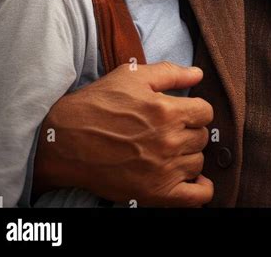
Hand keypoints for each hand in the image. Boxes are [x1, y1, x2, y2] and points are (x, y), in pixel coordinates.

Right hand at [32, 62, 213, 206]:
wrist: (65, 140)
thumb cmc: (98, 104)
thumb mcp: (132, 77)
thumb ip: (170, 73)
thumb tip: (199, 73)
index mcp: (166, 110)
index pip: (205, 112)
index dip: (194, 109)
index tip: (182, 112)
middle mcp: (168, 141)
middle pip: (202, 137)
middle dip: (189, 131)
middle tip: (170, 130)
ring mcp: (162, 170)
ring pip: (198, 163)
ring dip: (188, 156)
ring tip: (168, 150)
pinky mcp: (154, 193)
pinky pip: (196, 197)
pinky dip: (200, 190)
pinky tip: (191, 180)